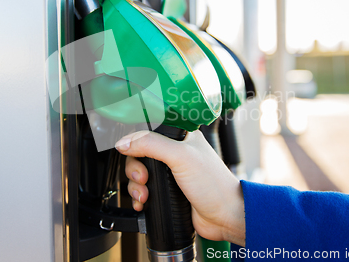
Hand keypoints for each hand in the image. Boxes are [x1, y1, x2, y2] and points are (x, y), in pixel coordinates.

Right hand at [115, 130, 244, 246]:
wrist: (224, 217)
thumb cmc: (214, 185)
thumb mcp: (181, 157)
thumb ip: (151, 145)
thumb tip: (124, 142)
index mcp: (180, 137)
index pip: (148, 132)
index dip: (136, 143)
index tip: (133, 153)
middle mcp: (174, 154)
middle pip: (139, 155)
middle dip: (135, 169)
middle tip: (143, 179)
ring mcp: (170, 174)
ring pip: (139, 174)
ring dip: (136, 186)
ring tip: (144, 196)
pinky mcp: (167, 192)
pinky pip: (144, 191)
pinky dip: (139, 198)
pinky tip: (143, 203)